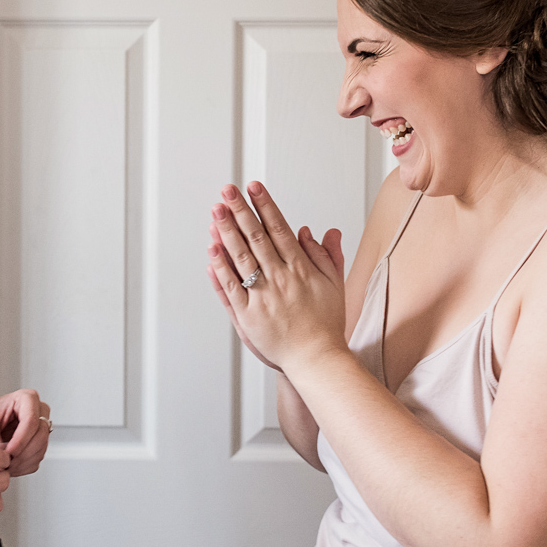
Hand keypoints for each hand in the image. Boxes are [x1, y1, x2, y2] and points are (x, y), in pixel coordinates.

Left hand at [0, 390, 51, 475]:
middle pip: (40, 436)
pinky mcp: (37, 444)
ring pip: (40, 449)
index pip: (31, 421)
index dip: (21, 440)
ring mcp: (40, 428)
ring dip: (22, 462)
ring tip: (4, 466)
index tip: (8, 452)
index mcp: (26, 398)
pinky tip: (9, 467)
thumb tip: (0, 459)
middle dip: (22, 454)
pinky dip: (23, 467)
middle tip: (5, 463)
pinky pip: (36, 459)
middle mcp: (38, 412)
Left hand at [206, 181, 348, 372]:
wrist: (317, 359)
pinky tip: (212, 248)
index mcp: (300, 268)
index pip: (279, 229)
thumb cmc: (326, 323)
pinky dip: (220, 266)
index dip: (265, 206)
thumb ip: (324, 255)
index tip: (254, 187)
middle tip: (228, 191)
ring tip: (216, 210)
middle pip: (256, 237)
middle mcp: (280, 279)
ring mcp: (262, 297)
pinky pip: (231, 287)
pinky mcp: (248, 315)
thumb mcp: (334, 284)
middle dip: (241, 211)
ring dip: (227, 231)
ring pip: (241, 257)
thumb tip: (313, 230)